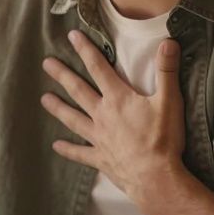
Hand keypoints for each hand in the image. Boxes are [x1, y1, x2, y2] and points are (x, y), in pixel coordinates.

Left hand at [40, 30, 185, 206]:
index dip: (85, 50)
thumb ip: (167, 71)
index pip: (99, 68)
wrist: (155, 178)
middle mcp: (103, 115)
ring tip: (44, 99)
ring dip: (58, 108)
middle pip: (78, 91)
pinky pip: (80, 153)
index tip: (71, 36)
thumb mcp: (169, 101)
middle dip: (62, 75)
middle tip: (46, 63)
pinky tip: (56, 145)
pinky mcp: (100, 158)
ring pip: (73, 119)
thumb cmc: (163, 139)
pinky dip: (68, 149)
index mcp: (118, 99)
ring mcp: (98, 138)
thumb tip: (168, 42)